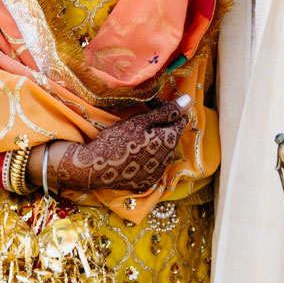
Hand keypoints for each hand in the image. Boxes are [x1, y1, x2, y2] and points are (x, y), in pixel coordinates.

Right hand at [49, 98, 191, 194]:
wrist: (94, 167)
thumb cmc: (117, 139)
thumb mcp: (141, 121)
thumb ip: (167, 112)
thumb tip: (188, 100)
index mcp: (169, 141)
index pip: (181, 119)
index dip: (167, 109)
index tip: (150, 106)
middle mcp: (168, 160)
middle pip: (171, 136)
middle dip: (161, 126)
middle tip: (139, 120)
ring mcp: (157, 173)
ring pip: (162, 151)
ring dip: (154, 142)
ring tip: (134, 138)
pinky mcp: (146, 182)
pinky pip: (152, 165)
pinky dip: (146, 158)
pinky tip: (131, 154)